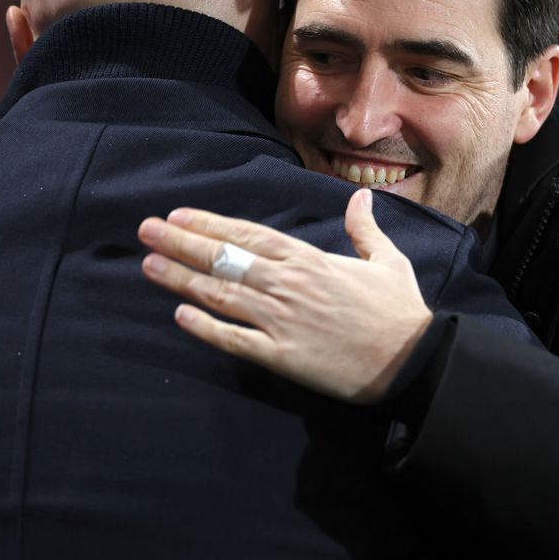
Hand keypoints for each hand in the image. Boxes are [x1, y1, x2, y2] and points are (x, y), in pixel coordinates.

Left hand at [137, 189, 432, 403]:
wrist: (413, 361)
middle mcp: (288, 285)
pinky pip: (236, 340)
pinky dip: (206, 328)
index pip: (248, 235)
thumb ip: (365, 229)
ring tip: (149, 265)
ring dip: (182, 279)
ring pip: (221, 294)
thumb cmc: (399, 311)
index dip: (210, 223)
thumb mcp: (388, 261)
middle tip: (145, 231)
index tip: (178, 215)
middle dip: (182, 243)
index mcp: (308, 260)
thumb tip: (362, 197)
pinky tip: (180, 316)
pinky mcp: (283, 357)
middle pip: (224, 259)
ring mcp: (282, 321)